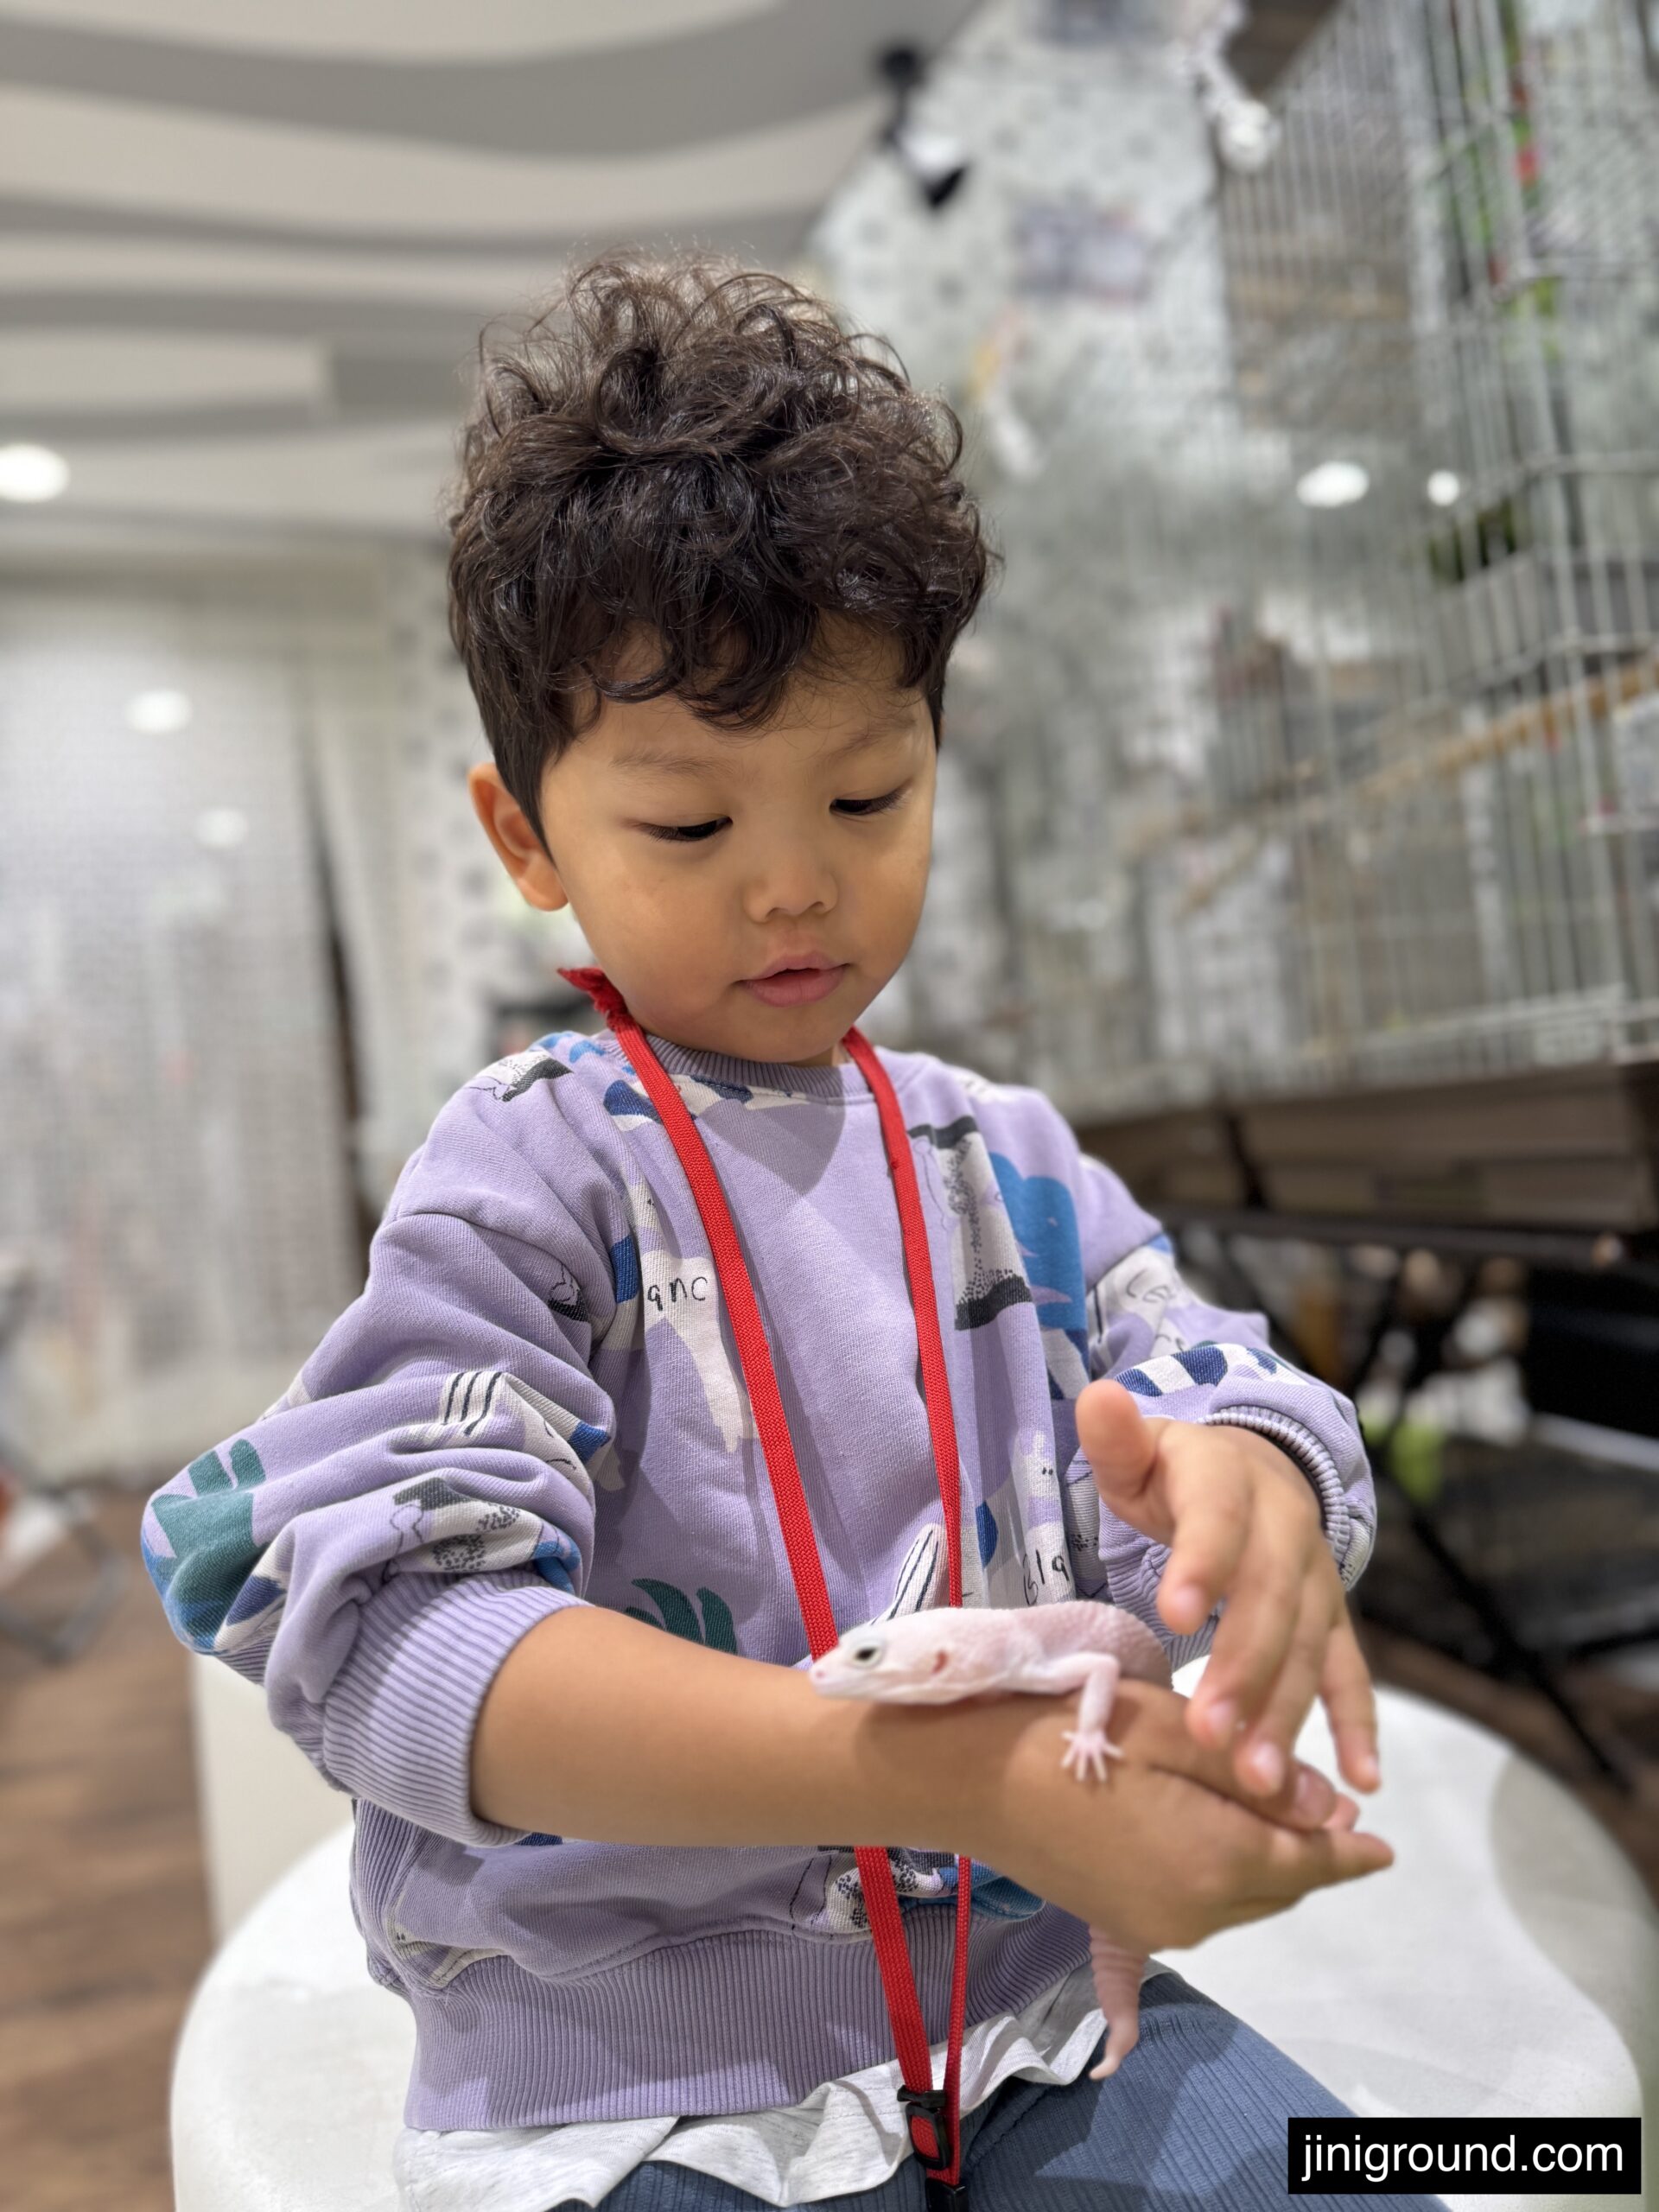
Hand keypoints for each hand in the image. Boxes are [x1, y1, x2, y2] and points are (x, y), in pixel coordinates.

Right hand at [961, 1677, 1389, 1956]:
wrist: (971, 1775)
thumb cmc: (1076, 1730)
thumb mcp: (1176, 1731)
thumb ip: (1259, 1777)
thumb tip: (1330, 1813)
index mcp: (1217, 1863)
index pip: (1310, 1862)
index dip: (1351, 1852)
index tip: (1387, 1848)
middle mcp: (1196, 1913)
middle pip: (1279, 1886)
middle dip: (1310, 1855)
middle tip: (1331, 1812)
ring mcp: (1154, 1925)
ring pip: (1240, 1899)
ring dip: (1266, 1866)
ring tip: (1280, 1818)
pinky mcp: (1120, 1922)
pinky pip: (1195, 1912)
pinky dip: (1222, 1887)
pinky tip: (1208, 1886)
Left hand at [1077, 1377, 1378, 1799]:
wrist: (1252, 1468)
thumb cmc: (1174, 1473)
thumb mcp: (1138, 1450)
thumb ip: (1116, 1437)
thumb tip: (1098, 1395)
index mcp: (1229, 1481)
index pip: (1217, 1521)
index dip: (1202, 1564)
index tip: (1175, 1615)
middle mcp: (1287, 1528)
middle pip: (1270, 1599)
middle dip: (1243, 1667)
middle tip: (1208, 1734)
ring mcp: (1316, 1578)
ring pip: (1308, 1646)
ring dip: (1287, 1712)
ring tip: (1258, 1779)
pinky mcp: (1333, 1619)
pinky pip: (1350, 1672)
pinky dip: (1358, 1725)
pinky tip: (1359, 1781)